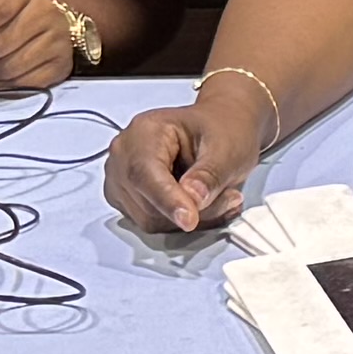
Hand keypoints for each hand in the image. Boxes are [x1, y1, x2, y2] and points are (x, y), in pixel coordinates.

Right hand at [105, 65, 279, 235]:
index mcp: (144, 131)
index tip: (190, 219)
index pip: (144, 173)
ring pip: (151, 220)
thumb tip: (192, 199)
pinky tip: (204, 205)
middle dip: (190, 210)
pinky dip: (182, 222)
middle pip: (147, 203)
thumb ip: (209, 175)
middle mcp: (125, 155)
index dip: (167, 200)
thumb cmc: (222, 129)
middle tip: (229, 199)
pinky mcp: (130, 200)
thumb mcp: (227, 148)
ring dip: (190, 218)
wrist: (222, 129)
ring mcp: (123, 179)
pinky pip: (154, 224)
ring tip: (220, 198)